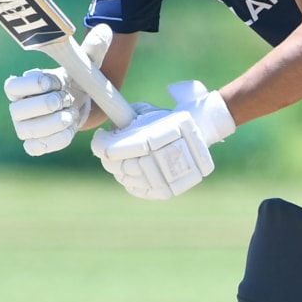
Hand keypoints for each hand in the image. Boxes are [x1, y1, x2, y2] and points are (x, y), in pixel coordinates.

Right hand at [4, 25, 113, 155]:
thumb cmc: (76, 81)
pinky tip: (69, 130)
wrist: (79, 105)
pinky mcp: (33, 144)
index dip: (35, 85)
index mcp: (22, 84)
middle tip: (66, 99)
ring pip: (28, 131)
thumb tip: (105, 30)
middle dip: (47, 105)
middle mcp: (17, 107)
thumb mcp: (85, 64)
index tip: (58, 81)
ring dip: (54, 123)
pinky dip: (55, 141)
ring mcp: (23, 127)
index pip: (13, 86)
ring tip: (71, 115)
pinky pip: (36, 148)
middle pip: (19, 110)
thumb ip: (92, 48)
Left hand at [92, 80, 232, 199]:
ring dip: (119, 169)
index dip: (99, 144)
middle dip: (108, 157)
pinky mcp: (168, 190)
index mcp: (152, 139)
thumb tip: (109, 130)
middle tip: (108, 148)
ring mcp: (163, 177)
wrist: (201, 133)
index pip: (111, 150)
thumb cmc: (169, 119)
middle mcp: (158, 159)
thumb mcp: (147, 111)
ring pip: (126, 179)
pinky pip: (140, 190)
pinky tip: (129, 172)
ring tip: (122, 158)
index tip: (100, 136)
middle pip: (117, 166)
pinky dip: (130, 182)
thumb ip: (125, 119)